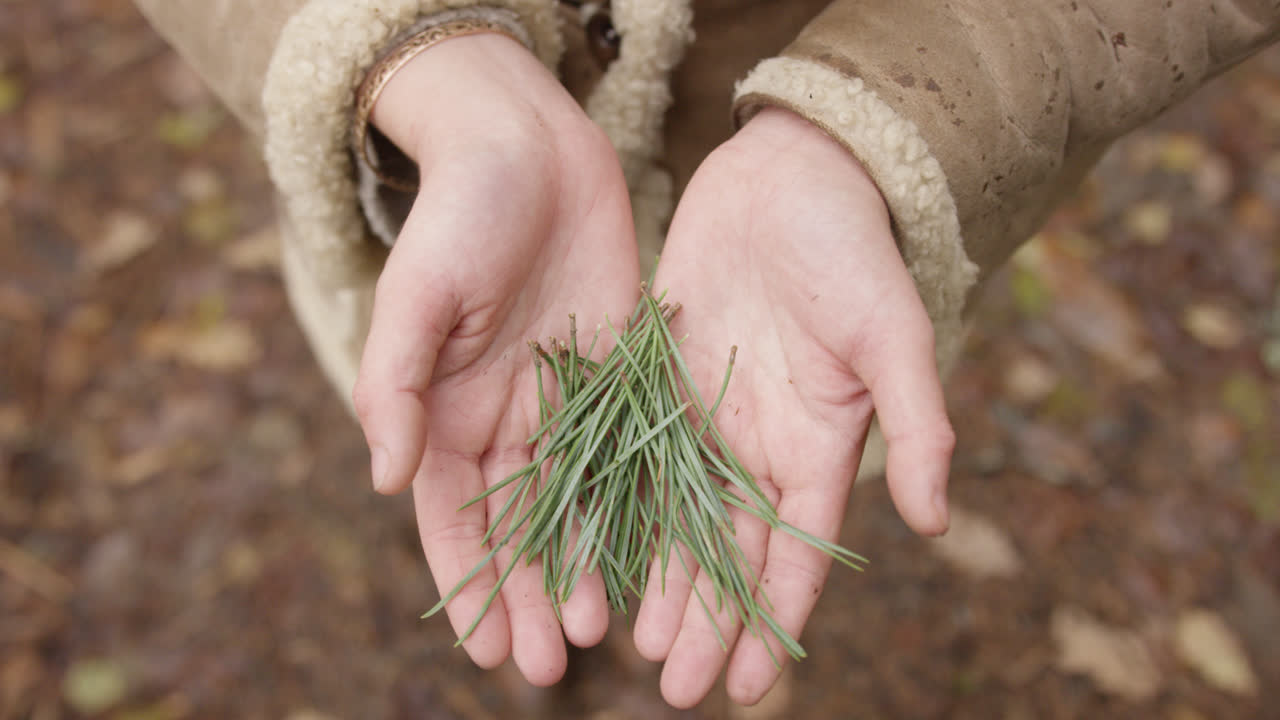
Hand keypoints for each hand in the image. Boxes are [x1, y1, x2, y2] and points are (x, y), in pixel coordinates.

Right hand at [352, 34, 638, 684]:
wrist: (530, 146)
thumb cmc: (461, 213)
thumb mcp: (418, 294)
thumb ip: (394, 385)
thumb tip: (388, 482)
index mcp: (447, 413)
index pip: (455, 520)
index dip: (470, 586)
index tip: (491, 651)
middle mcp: (504, 421)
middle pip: (518, 528)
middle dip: (532, 597)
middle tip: (554, 667)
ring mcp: (564, 403)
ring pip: (576, 504)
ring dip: (586, 567)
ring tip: (605, 631)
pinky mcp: (618, 376)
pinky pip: (628, 453)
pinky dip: (636, 506)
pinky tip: (655, 555)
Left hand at [633, 108, 954, 706]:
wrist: (789, 174)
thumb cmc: (851, 247)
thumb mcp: (892, 332)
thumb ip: (917, 423)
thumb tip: (934, 523)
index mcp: (819, 446)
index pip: (796, 552)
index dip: (774, 619)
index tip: (750, 685)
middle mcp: (761, 445)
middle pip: (731, 551)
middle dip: (708, 620)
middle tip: (675, 686)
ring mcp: (708, 416)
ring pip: (679, 518)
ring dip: (662, 583)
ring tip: (637, 646)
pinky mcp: (660, 381)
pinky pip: (635, 458)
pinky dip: (618, 508)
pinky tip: (594, 553)